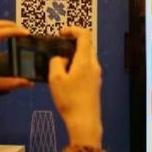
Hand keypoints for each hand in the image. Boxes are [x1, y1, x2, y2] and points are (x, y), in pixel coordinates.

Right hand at [48, 27, 101, 146]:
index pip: (84, 35)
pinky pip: (86, 69)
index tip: (62, 33)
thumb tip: (60, 59)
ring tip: (59, 66)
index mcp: (85, 61)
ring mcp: (96, 75)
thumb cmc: (70, 100)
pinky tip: (66, 78)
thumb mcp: (55, 79)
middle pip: (86, 46)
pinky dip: (77, 67)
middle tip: (58, 49)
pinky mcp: (95, 84)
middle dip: (72, 44)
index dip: (73, 30)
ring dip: (74, 57)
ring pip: (86, 58)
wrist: (84, 120)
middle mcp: (94, 66)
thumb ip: (56, 62)